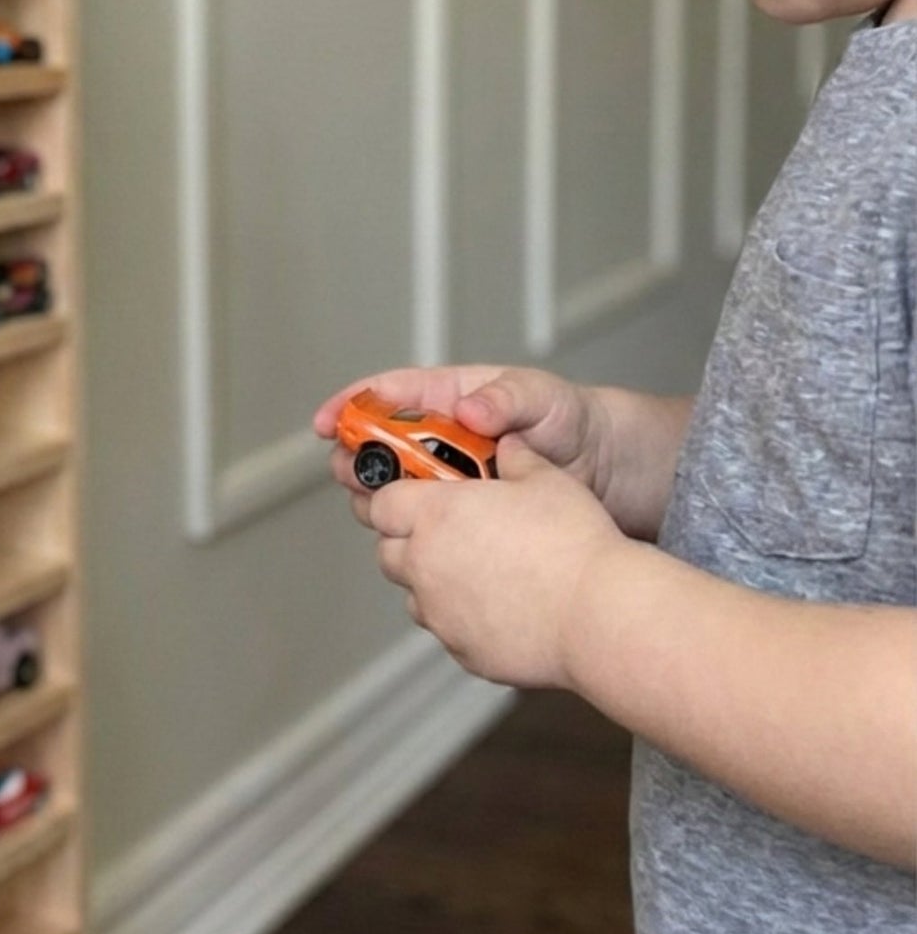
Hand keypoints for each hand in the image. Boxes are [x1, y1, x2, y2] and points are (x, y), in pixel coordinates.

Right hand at [314, 364, 612, 530]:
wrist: (605, 470)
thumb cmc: (568, 418)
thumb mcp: (540, 397)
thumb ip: (505, 398)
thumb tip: (468, 409)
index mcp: (446, 399)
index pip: (384, 395)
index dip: (349, 406)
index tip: (327, 424)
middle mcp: (436, 440)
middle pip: (374, 448)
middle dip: (356, 460)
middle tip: (355, 476)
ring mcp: (446, 480)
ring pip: (392, 491)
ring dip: (381, 498)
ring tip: (390, 507)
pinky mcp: (459, 517)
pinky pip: (423, 525)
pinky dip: (411, 531)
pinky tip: (417, 538)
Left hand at [369, 434, 627, 688]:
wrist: (598, 616)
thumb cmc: (573, 544)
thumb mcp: (547, 480)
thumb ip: (518, 458)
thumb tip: (509, 445)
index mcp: (436, 515)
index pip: (382, 504)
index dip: (397, 498)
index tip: (417, 496)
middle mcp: (425, 565)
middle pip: (389, 551)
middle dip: (408, 541)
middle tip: (445, 533)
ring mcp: (440, 613)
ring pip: (413, 595)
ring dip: (431, 582)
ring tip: (473, 571)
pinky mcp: (461, 650)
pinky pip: (445, 629)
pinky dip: (458, 618)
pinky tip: (495, 606)